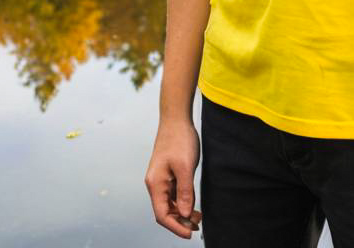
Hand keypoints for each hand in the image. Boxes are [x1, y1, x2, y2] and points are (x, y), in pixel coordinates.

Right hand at [145, 119, 202, 238]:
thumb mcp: (185, 166)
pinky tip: (193, 204)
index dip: (175, 227)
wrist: (176, 119)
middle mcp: (155, 183)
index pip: (162, 214)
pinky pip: (173, 194)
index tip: (189, 234)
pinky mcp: (168, 174)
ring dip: (182, 213)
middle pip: (165, 211)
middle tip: (197, 226)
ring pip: (170, 203)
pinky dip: (182, 202)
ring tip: (198, 217)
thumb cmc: (179, 139)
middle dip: (180, 222)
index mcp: (155, 183)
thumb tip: (183, 214)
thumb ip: (184, 191)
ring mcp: (161, 179)